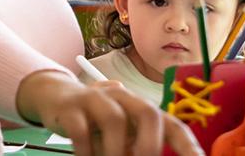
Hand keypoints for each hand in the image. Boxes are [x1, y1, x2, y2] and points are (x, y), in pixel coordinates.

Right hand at [17, 71, 201, 155]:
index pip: (172, 125)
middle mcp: (124, 99)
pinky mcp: (71, 107)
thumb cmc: (97, 120)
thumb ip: (138, 145)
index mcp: (142, 108)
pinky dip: (86, 150)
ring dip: (114, 151)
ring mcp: (96, 100)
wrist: (56, 96)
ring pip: (114, 120)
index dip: (188, 145)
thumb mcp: (121, 132)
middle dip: (149, 146)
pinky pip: (81, 128)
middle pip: (147, 113)